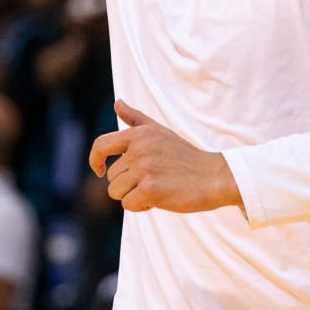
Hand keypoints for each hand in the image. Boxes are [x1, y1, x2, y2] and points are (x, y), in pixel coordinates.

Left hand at [89, 100, 240, 213]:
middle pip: (111, 177)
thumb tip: (117, 102)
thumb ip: (135, 118)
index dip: (95, 160)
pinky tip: (161, 198)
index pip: (101, 145)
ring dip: (134, 196)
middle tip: (154, 179)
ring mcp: (144, 170)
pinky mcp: (150, 189)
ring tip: (157, 187)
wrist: (213, 176)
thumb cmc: (184, 156)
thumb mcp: (160, 131)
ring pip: (116, 192)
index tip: (100, 170)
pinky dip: (142, 206)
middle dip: (128, 184)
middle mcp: (138, 150)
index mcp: (138, 134)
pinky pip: (129, 205)